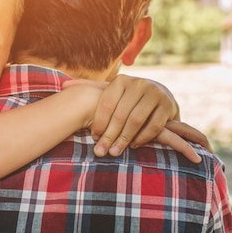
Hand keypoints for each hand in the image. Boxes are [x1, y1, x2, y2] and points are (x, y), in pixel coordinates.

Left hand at [63, 75, 209, 162]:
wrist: (160, 94)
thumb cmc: (128, 97)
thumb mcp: (111, 91)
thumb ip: (90, 88)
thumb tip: (63, 85)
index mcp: (122, 80)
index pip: (107, 103)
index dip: (99, 122)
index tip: (93, 137)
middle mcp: (139, 83)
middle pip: (120, 114)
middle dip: (110, 135)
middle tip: (101, 151)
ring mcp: (155, 93)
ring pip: (136, 120)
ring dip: (124, 139)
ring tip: (115, 151)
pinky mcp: (168, 106)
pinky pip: (154, 126)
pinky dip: (143, 138)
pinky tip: (134, 145)